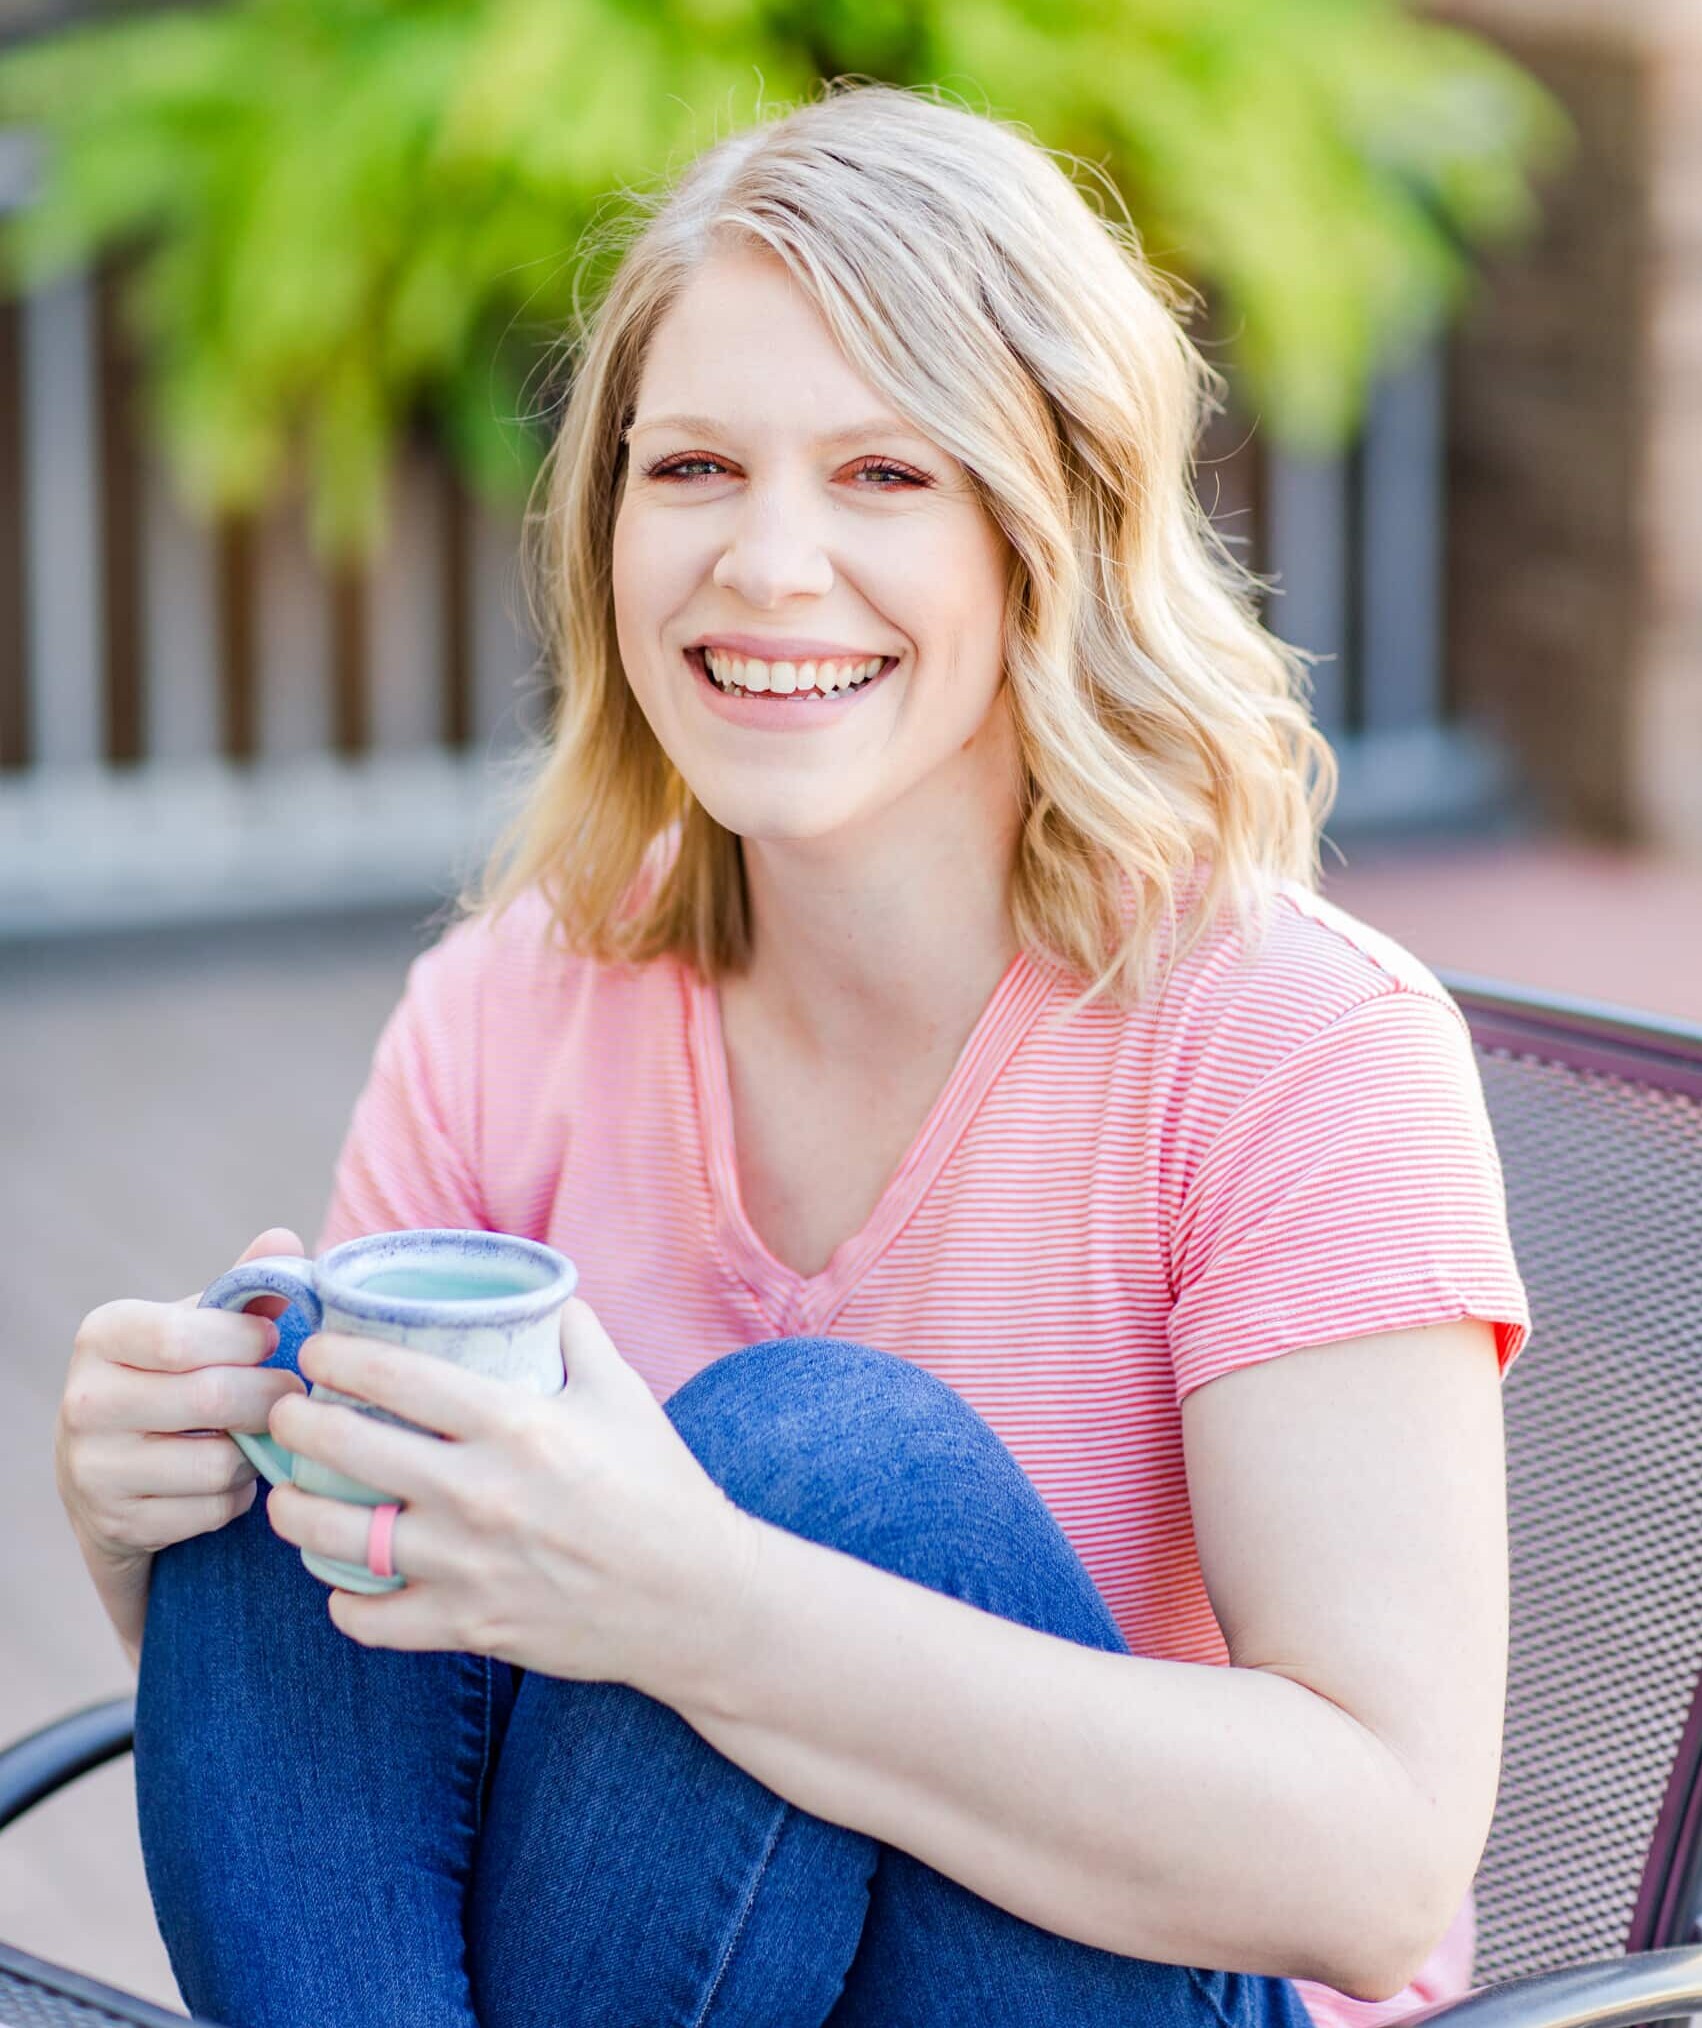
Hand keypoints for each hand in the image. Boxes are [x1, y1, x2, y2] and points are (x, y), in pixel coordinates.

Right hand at [58, 1228, 309, 1568]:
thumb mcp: (195, 1327)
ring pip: (218, 1464)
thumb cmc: (169, 1378)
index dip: (248, 1339)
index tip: (274, 1340)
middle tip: (291, 1393)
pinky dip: (236, 1496)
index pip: (184, 1337)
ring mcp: (94, 1469)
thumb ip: (241, 1289)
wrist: (107, 1471)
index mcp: (103, 1336)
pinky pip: (212, 1511)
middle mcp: (86, 1401)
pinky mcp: (117, 1524)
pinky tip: (226, 1478)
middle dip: (271, 1396)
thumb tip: (285, 1240)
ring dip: (255, 1453)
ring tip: (254, 1436)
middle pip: (213, 1399)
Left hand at [263, 1298, 762, 1703]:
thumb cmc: (659, 1487)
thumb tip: (540, 1289)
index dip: (338, 1356)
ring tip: (291, 1495)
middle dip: (296, 1423)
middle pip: (345, 1447)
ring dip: (296, 1510)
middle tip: (287, 1414)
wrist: (695, 1599)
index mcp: (517, 1424)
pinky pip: (367, 1618)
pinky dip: (344, 1599)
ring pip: (335, 1536)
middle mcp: (482, 1492)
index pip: (396, 1374)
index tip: (316, 1352)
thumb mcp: (623, 1394)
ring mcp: (468, 1565)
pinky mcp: (467, 1626)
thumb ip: (575, 1334)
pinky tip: (344, 1576)